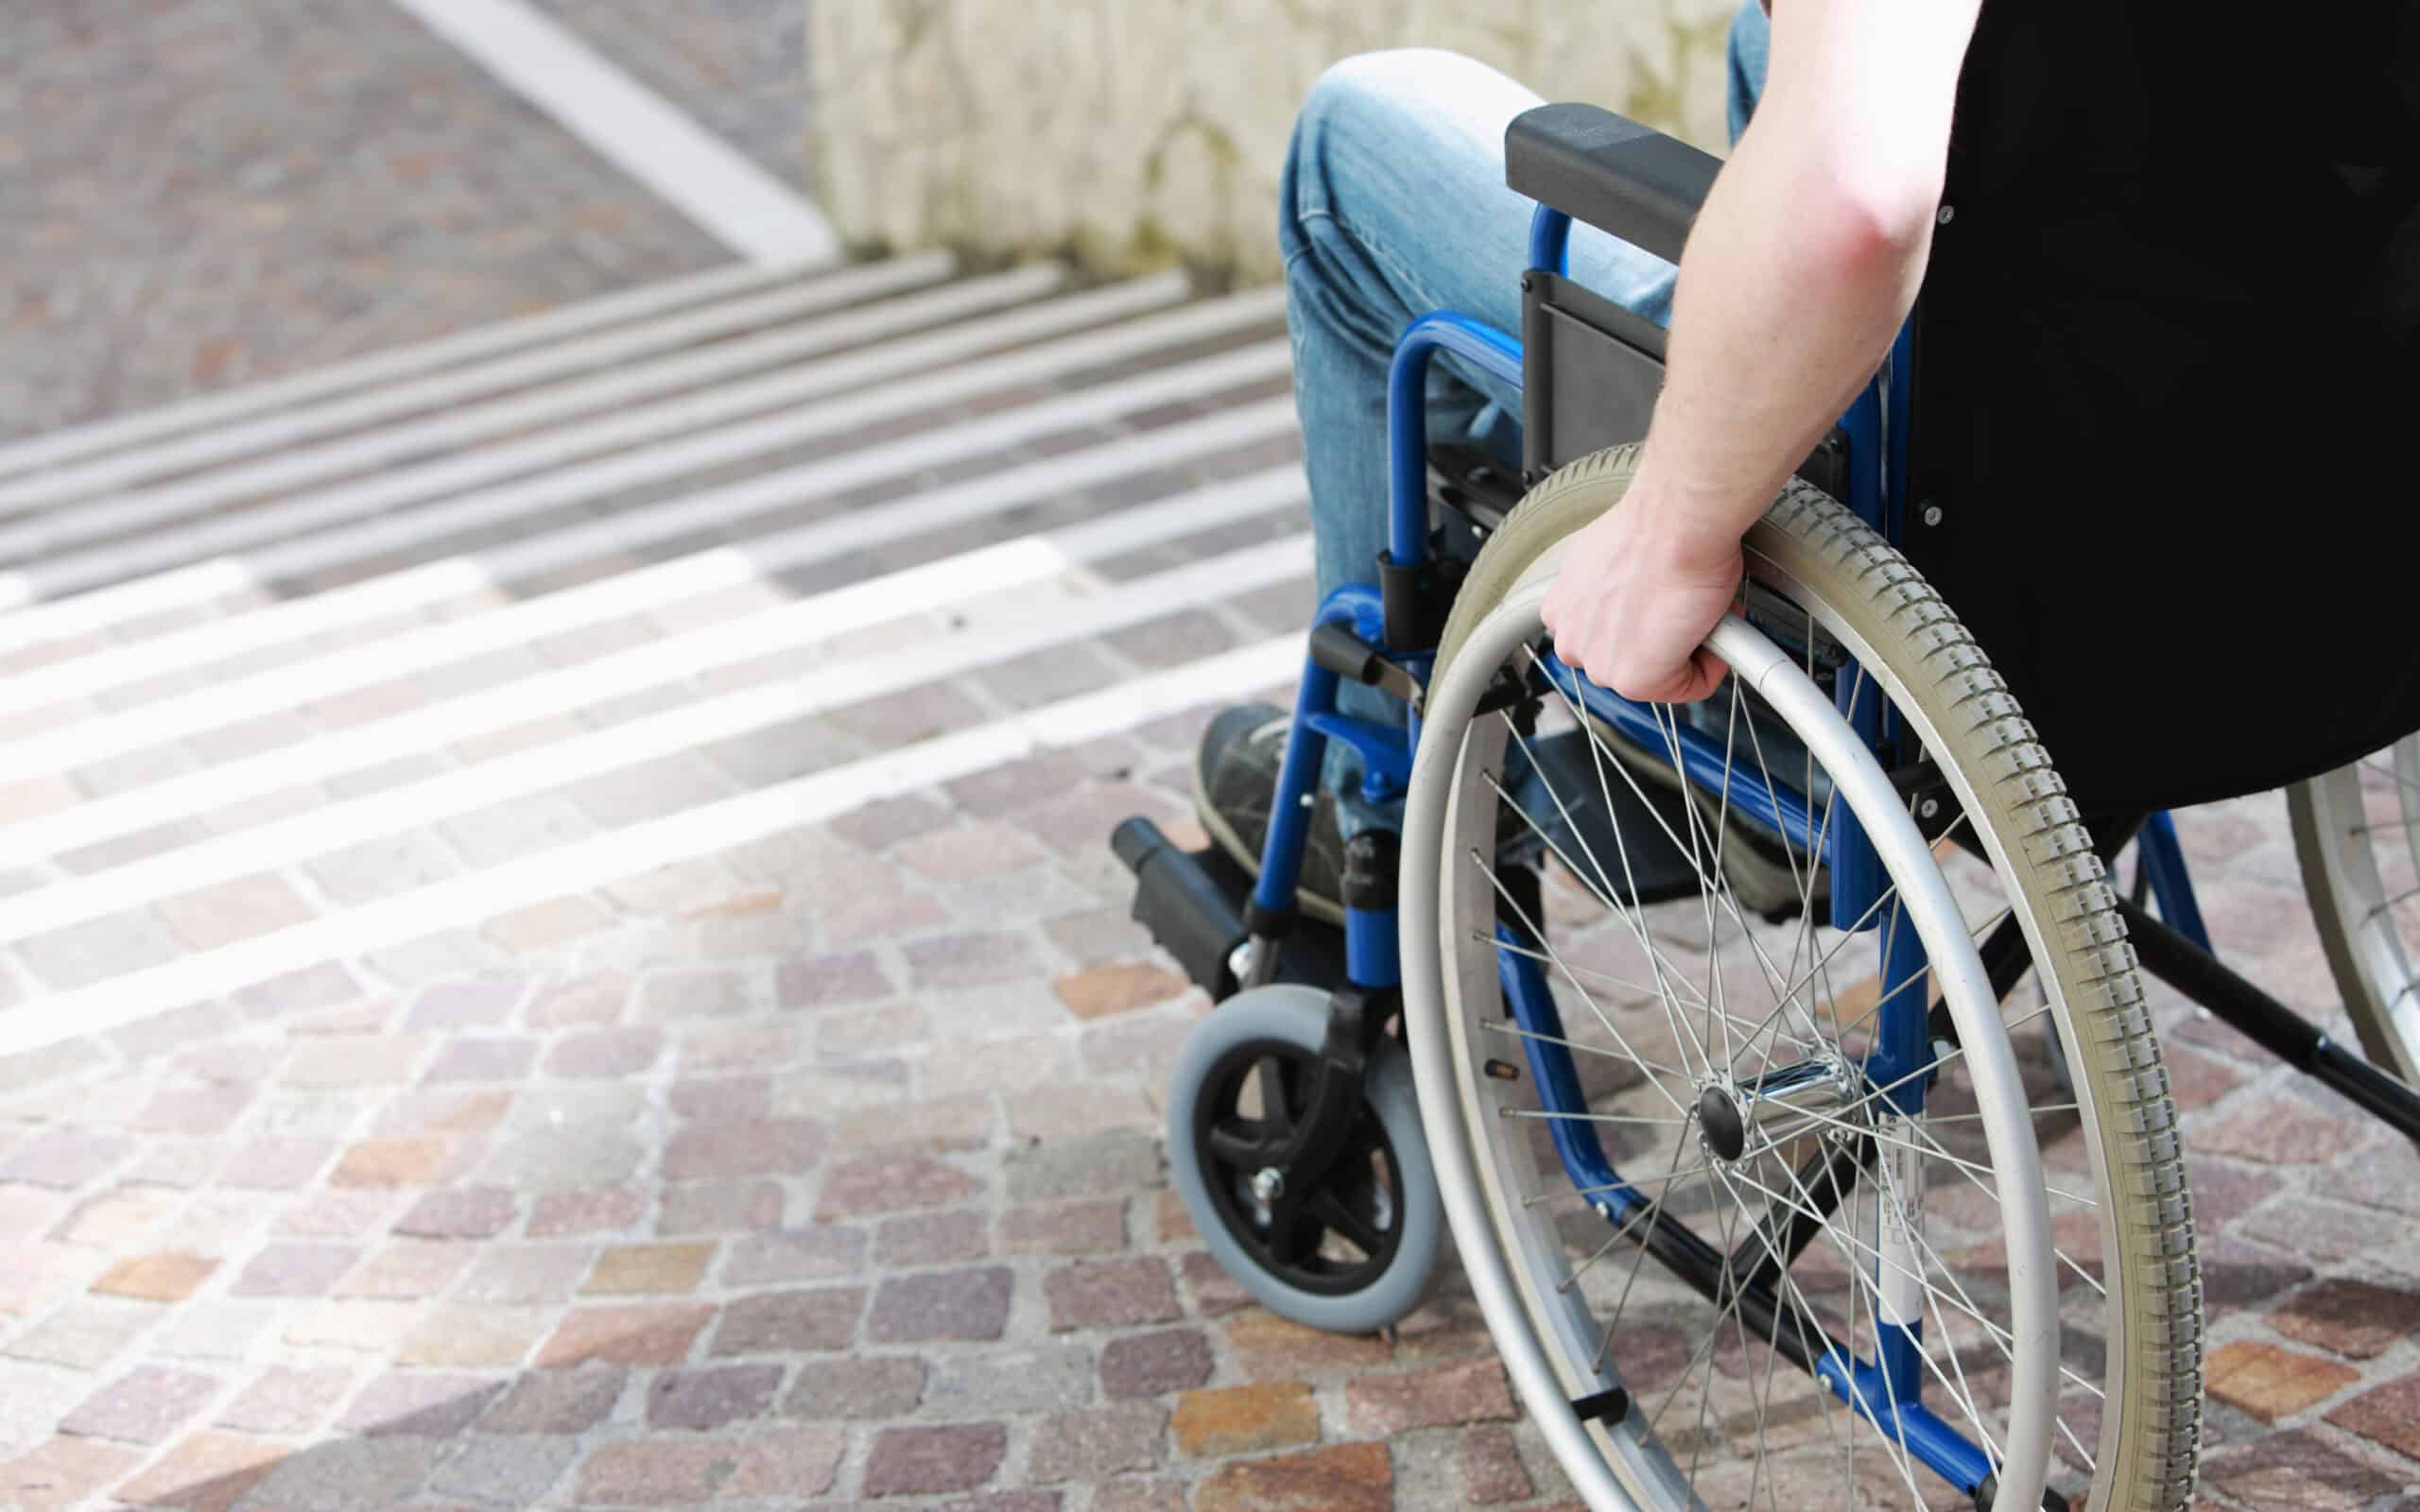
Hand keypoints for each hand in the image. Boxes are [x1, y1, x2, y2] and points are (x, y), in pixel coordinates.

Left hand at [1538, 490, 1743, 703]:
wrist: (1676, 521)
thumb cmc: (1656, 527)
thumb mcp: (1615, 560)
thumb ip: (1614, 589)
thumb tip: (1637, 592)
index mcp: (1562, 610)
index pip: (1607, 635)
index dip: (1647, 620)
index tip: (1664, 604)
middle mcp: (1572, 641)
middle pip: (1629, 656)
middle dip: (1662, 639)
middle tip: (1683, 607)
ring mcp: (1601, 665)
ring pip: (1657, 674)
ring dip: (1684, 649)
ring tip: (1695, 612)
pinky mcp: (1636, 680)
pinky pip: (1688, 685)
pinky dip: (1710, 664)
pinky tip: (1709, 627)